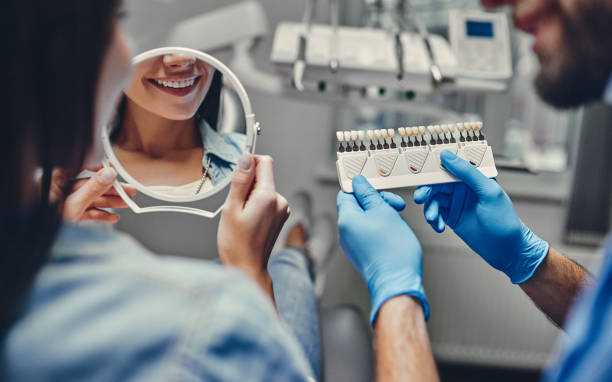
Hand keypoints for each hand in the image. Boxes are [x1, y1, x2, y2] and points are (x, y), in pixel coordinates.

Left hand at [51, 166, 137, 222]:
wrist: (36, 243)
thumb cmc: (44, 222)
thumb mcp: (73, 204)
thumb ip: (93, 189)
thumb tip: (109, 174)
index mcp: (57, 180)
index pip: (82, 169)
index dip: (101, 170)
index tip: (115, 170)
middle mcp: (61, 190)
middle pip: (92, 186)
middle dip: (112, 190)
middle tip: (129, 190)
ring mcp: (66, 203)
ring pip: (92, 200)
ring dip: (110, 203)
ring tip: (127, 203)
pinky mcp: (70, 215)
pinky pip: (88, 212)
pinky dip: (100, 215)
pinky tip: (113, 217)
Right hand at [217, 154, 289, 293]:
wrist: (247, 268)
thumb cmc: (237, 244)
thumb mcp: (232, 208)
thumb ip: (240, 181)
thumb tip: (246, 158)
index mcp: (269, 197)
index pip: (264, 162)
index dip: (249, 164)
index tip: (237, 177)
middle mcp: (280, 201)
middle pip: (263, 176)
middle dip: (247, 184)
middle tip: (237, 205)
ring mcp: (282, 210)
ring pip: (263, 188)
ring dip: (250, 196)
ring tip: (242, 216)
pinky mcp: (280, 216)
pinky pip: (267, 200)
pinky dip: (256, 205)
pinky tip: (249, 220)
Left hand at [337, 175, 427, 324]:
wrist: (398, 283)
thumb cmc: (393, 251)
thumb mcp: (384, 212)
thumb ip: (369, 195)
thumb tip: (359, 183)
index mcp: (346, 220)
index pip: (346, 193)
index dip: (361, 187)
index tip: (376, 186)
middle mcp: (344, 233)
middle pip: (357, 206)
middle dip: (377, 202)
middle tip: (395, 205)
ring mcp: (352, 245)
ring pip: (365, 219)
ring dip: (381, 214)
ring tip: (397, 221)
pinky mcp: (361, 254)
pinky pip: (368, 233)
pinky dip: (381, 228)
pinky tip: (394, 233)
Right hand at [414, 150, 548, 283]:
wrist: (506, 250)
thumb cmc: (504, 220)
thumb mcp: (488, 192)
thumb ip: (468, 173)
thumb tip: (447, 155)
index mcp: (473, 176)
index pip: (450, 165)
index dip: (434, 166)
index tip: (420, 170)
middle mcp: (462, 187)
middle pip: (436, 183)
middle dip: (426, 190)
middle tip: (420, 198)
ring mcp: (456, 203)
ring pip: (433, 199)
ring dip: (430, 209)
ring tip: (433, 219)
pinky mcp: (451, 217)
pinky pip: (435, 214)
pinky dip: (434, 220)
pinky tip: (439, 227)